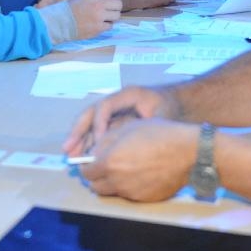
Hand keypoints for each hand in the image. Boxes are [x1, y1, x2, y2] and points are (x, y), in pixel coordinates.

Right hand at [63, 85, 179, 156]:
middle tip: (69, 148)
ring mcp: (115, 110)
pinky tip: (82, 156)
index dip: (99, 124)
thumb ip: (145, 127)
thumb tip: (125, 145)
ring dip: (80, 138)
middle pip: (92, 112)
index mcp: (129, 94)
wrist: (181, 105)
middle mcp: (118, 101)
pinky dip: (90, 142)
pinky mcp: (115, 121)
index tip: (98, 143)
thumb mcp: (163, 117)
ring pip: (91, 122)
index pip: (106, 106)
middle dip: (79, 130)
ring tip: (70, 154)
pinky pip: (98, 130)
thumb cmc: (172, 110)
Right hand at [66, 0, 121, 39]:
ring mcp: (99, 17)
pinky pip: (110, 26)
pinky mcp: (99, 28)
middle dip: (116, 7)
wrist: (62, 22)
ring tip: (106, 18)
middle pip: (118, 4)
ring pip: (116, 16)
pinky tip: (100, 24)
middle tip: (112, 10)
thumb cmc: (72, 8)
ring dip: (113, 17)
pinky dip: (106, 25)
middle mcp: (99, 4)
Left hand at [80, 118, 197, 201]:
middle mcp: (118, 181)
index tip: (89, 160)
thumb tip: (94, 151)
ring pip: (110, 192)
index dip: (85, 165)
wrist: (188, 152)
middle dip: (95, 176)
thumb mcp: (128, 128)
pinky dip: (127, 187)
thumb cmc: (160, 134)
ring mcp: (132, 192)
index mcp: (110, 162)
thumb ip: (106, 141)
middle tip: (103, 165)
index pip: (86, 172)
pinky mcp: (145, 199)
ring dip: (110, 183)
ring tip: (121, 169)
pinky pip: (128, 195)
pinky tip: (138, 174)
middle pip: (95, 186)